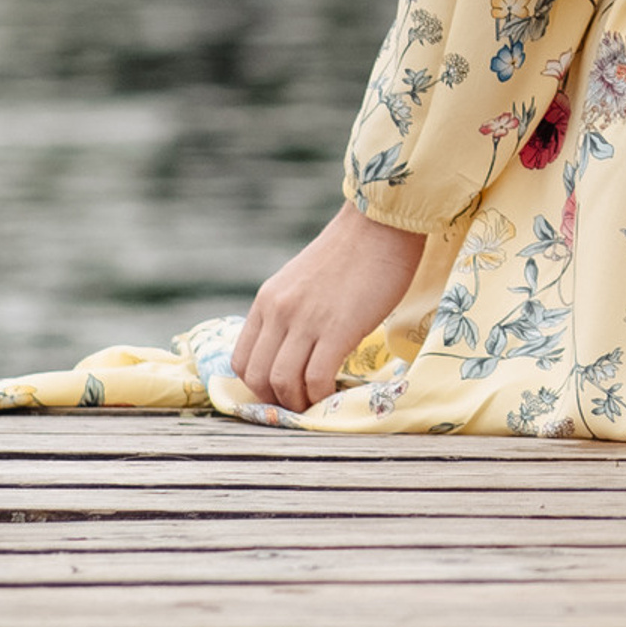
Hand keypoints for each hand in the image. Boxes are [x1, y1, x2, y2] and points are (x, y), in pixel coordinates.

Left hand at [231, 203, 424, 412]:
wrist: (383, 224)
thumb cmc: (354, 251)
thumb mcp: (303, 280)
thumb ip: (291, 312)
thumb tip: (293, 350)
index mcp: (267, 300)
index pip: (242, 360)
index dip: (258, 385)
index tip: (282, 391)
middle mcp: (279, 311)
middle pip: (258, 377)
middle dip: (277, 400)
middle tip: (301, 402)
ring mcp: (306, 320)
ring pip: (283, 382)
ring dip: (299, 401)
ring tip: (318, 401)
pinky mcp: (338, 327)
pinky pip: (317, 377)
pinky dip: (322, 394)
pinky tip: (335, 390)